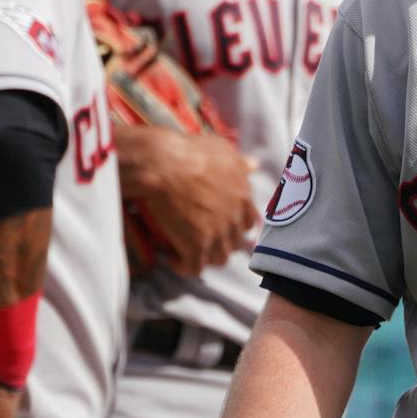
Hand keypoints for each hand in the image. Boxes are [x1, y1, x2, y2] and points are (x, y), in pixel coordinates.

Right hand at [118, 128, 259, 272]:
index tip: (216, 224)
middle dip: (219, 242)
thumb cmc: (189, 150)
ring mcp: (216, 233)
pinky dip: (183, 266)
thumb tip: (253, 164)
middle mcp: (234, 217)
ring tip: (185, 247)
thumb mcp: (220, 149)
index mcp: (242, 196)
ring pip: (219, 259)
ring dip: (204, 256)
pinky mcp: (196, 245)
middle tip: (198, 237)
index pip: (248, 223)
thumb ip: (238, 161)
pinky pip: (194, 268)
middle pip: (235, 243)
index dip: (233, 226)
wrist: (162, 163)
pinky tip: (171, 256)